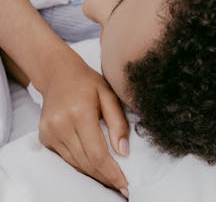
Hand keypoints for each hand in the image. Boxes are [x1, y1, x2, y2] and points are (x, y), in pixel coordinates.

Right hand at [38, 56, 128, 196]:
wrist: (59, 73)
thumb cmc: (88, 82)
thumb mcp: (110, 95)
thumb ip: (118, 123)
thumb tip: (123, 151)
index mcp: (79, 113)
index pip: (97, 153)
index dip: (112, 172)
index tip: (125, 183)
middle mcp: (60, 125)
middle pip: (86, 162)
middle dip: (106, 177)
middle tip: (122, 186)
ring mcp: (50, 132)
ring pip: (75, 163)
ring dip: (95, 174)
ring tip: (112, 180)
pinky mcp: (45, 137)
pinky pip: (67, 158)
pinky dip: (82, 165)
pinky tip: (96, 168)